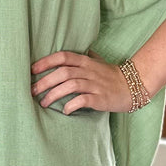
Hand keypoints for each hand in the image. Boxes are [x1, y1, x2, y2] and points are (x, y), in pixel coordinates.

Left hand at [30, 50, 146, 113]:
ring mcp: (95, 84)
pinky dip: (72, 105)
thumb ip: (83, 57)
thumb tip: (65, 55)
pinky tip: (65, 110)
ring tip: (44, 103)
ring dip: (54, 94)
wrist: (133, 86)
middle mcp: (89, 71)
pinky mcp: (101, 98)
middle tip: (32, 91)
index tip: (32, 70)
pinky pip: (83, 100)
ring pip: (71, 85)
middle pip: (63, 72)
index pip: (63, 57)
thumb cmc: (111, 75)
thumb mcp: (97, 62)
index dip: (46, 62)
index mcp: (86, 61)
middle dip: (44, 82)